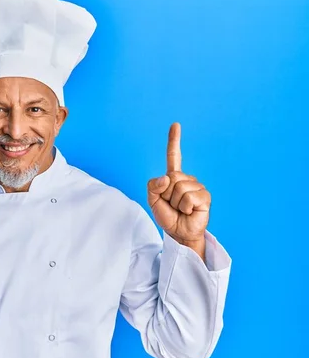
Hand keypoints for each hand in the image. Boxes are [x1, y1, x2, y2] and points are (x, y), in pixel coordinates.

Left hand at [147, 123, 210, 249]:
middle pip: (172, 177)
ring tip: (180, 209)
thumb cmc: (167, 216)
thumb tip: (168, 178)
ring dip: (175, 203)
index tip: (176, 125)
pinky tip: (189, 211)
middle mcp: (187, 179)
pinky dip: (184, 207)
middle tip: (171, 205)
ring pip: (179, 188)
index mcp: (174, 177)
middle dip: (166, 194)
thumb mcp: (152, 200)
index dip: (174, 141)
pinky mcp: (205, 197)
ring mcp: (197, 187)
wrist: (178, 232)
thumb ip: (153, 186)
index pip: (174, 156)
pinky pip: (188, 197)